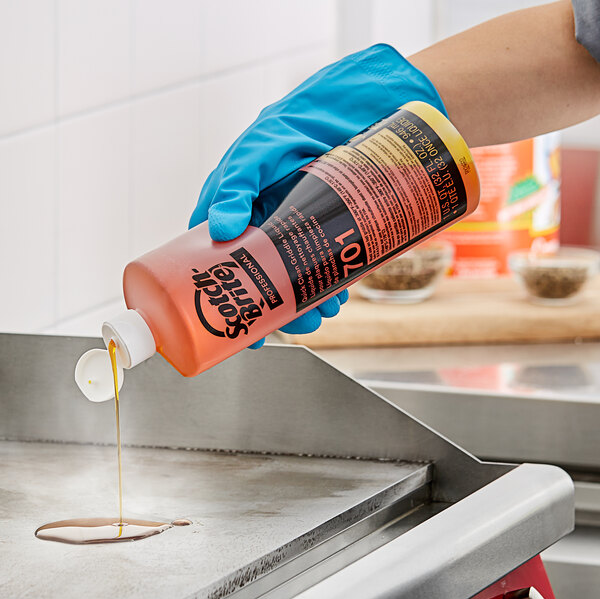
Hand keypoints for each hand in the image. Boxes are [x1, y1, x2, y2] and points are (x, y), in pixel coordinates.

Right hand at [189, 44, 445, 347]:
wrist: (353, 109)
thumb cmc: (291, 124)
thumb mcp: (255, 153)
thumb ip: (233, 186)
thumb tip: (217, 230)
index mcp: (234, 210)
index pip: (217, 258)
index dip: (222, 293)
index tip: (230, 322)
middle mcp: (263, 224)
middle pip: (261, 276)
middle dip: (272, 305)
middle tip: (284, 325)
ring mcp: (298, 228)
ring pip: (295, 275)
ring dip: (306, 300)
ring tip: (320, 312)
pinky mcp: (329, 227)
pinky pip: (327, 262)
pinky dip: (332, 281)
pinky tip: (340, 292)